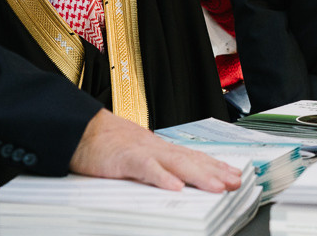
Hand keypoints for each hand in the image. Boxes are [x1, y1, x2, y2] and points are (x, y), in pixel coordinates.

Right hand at [69, 109, 242, 191]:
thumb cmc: (106, 143)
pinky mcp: (124, 158)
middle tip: (236, 181)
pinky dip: (161, 177)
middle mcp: (156, 147)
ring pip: (175, 163)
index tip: (234, 174)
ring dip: (198, 175)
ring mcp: (141, 151)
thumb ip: (156, 165)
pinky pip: (145, 168)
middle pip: (191, 160)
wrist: (80, 129)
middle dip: (216, 172)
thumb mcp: (137, 153)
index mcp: (159, 148)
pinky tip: (175, 187)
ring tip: (217, 186)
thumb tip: (176, 180)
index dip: (215, 166)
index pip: (193, 156)